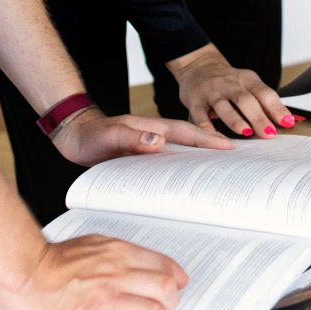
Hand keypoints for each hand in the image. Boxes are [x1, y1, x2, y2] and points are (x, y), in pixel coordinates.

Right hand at [0, 234, 188, 309]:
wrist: (25, 276)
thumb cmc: (55, 260)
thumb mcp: (94, 244)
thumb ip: (122, 254)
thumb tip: (146, 266)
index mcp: (119, 254)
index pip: (165, 266)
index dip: (177, 278)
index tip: (178, 283)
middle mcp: (117, 276)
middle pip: (165, 290)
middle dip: (170, 299)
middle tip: (165, 303)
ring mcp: (106, 303)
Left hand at [50, 107, 230, 166]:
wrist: (75, 137)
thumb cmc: (91, 136)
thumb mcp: (110, 135)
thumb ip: (132, 136)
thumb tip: (158, 141)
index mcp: (154, 127)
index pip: (187, 133)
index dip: (208, 140)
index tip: (229, 148)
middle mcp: (157, 136)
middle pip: (192, 142)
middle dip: (214, 150)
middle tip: (235, 162)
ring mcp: (152, 146)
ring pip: (183, 153)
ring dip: (200, 161)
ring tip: (219, 174)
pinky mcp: (145, 158)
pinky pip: (170, 163)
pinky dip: (183, 169)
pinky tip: (188, 182)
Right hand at [164, 44, 294, 138]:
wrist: (197, 66)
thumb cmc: (229, 81)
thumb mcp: (248, 84)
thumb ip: (264, 100)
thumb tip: (287, 120)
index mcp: (247, 79)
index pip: (264, 93)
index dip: (277, 107)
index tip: (287, 122)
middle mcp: (230, 84)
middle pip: (246, 99)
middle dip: (259, 117)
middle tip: (269, 134)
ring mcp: (211, 92)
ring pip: (224, 106)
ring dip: (236, 120)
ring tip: (247, 133)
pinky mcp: (195, 101)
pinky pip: (200, 116)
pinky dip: (208, 129)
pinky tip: (216, 139)